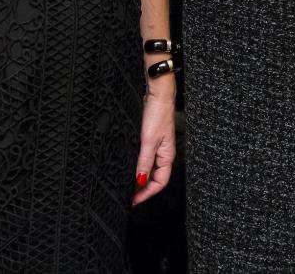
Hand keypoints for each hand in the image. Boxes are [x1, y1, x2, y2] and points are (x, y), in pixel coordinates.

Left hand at [132, 85, 175, 204]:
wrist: (158, 93)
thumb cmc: (158, 113)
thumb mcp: (149, 140)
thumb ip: (144, 161)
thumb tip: (140, 181)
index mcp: (167, 156)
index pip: (160, 183)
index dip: (147, 193)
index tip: (134, 201)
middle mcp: (164, 153)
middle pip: (155, 178)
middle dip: (142, 189)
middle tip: (128, 196)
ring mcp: (158, 146)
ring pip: (149, 168)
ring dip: (139, 178)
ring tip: (127, 184)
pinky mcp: (151, 138)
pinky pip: (146, 158)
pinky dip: (138, 165)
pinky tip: (130, 166)